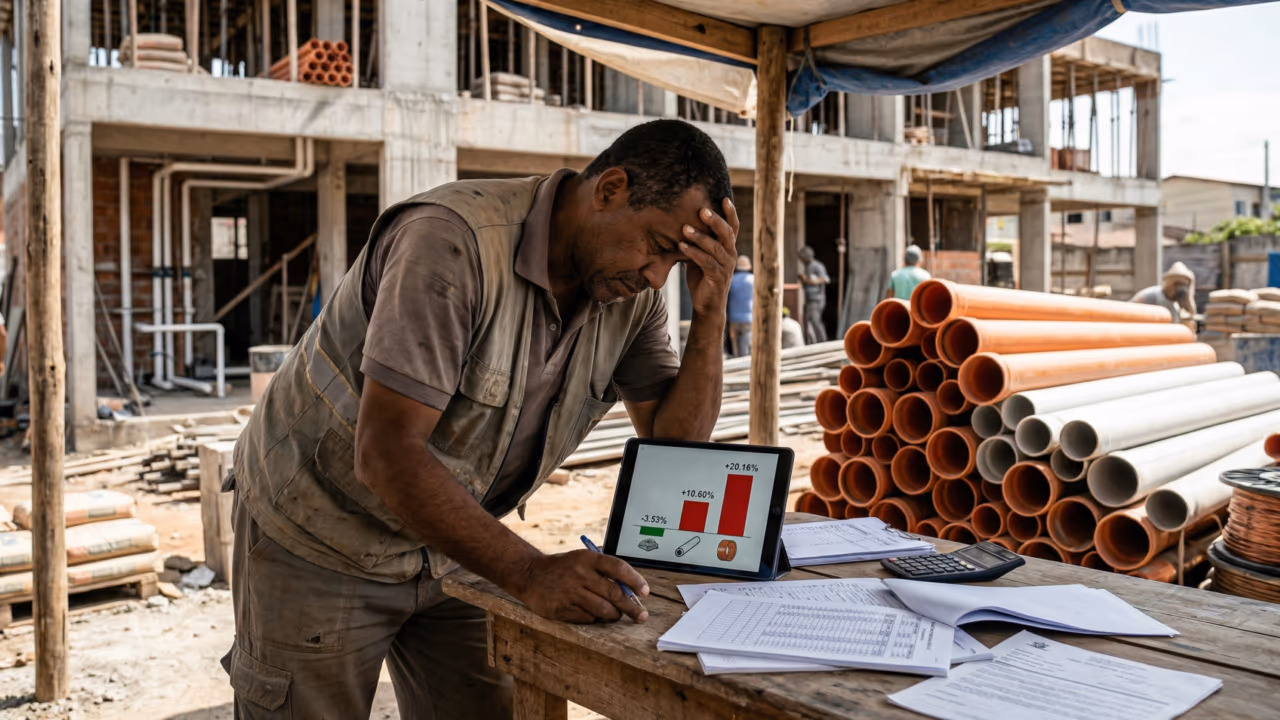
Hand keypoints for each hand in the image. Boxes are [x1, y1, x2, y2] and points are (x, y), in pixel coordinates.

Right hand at [513, 550, 649, 623]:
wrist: (530, 575)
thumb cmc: (564, 568)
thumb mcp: (583, 560)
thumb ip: (604, 572)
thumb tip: (630, 591)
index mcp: (588, 559)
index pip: (618, 568)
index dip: (635, 580)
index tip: (645, 592)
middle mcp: (580, 574)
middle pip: (614, 593)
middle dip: (632, 607)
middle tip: (641, 616)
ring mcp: (571, 592)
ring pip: (604, 609)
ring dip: (614, 615)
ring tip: (616, 615)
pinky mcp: (562, 609)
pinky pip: (588, 618)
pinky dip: (595, 618)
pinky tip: (593, 613)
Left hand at [680, 198, 739, 317]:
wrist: (706, 306)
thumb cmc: (701, 278)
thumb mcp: (699, 256)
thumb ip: (697, 242)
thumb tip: (682, 222)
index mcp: (728, 248)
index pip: (732, 227)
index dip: (730, 213)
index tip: (724, 198)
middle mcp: (730, 255)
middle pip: (726, 233)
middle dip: (715, 220)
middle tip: (702, 210)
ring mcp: (726, 267)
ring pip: (715, 247)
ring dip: (699, 236)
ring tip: (684, 228)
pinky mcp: (717, 278)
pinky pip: (706, 262)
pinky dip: (693, 252)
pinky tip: (681, 245)